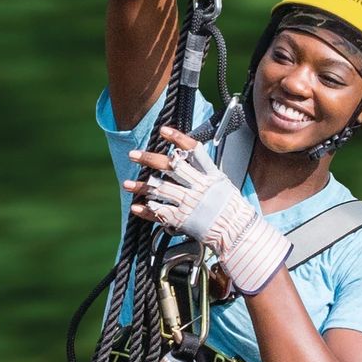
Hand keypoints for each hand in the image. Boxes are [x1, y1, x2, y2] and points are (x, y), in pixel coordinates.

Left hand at [125, 124, 289, 294]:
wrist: (235, 232)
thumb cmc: (229, 207)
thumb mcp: (221, 183)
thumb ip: (204, 170)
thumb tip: (186, 155)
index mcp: (210, 176)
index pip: (193, 151)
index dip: (178, 138)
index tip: (163, 130)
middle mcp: (199, 187)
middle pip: (171, 167)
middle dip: (149, 159)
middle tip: (133, 155)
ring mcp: (190, 204)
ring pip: (160, 190)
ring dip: (141, 187)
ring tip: (126, 184)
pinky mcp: (183, 220)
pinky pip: (161, 213)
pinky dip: (147, 210)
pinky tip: (136, 207)